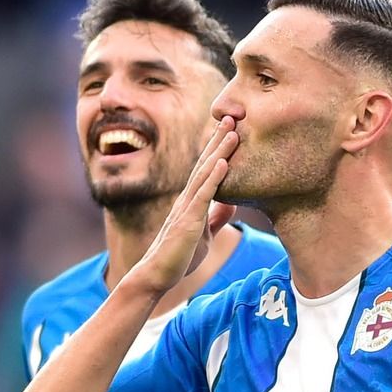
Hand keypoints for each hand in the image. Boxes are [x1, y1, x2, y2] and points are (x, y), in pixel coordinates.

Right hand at [126, 116, 238, 296]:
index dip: (219, 148)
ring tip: (233, 130)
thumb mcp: (203, 233)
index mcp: (192, 200)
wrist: (157, 276)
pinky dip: (213, 178)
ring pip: (205, 173)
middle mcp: (188, 198)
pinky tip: (222, 163)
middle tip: (233, 115)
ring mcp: (186, 208)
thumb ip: (216, 217)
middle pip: (206, 162)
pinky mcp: (188, 222)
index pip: (207, 168)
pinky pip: (202, 196)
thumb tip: (232, 204)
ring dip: (219, 151)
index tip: (232, 128)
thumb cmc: (178, 257)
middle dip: (219, 139)